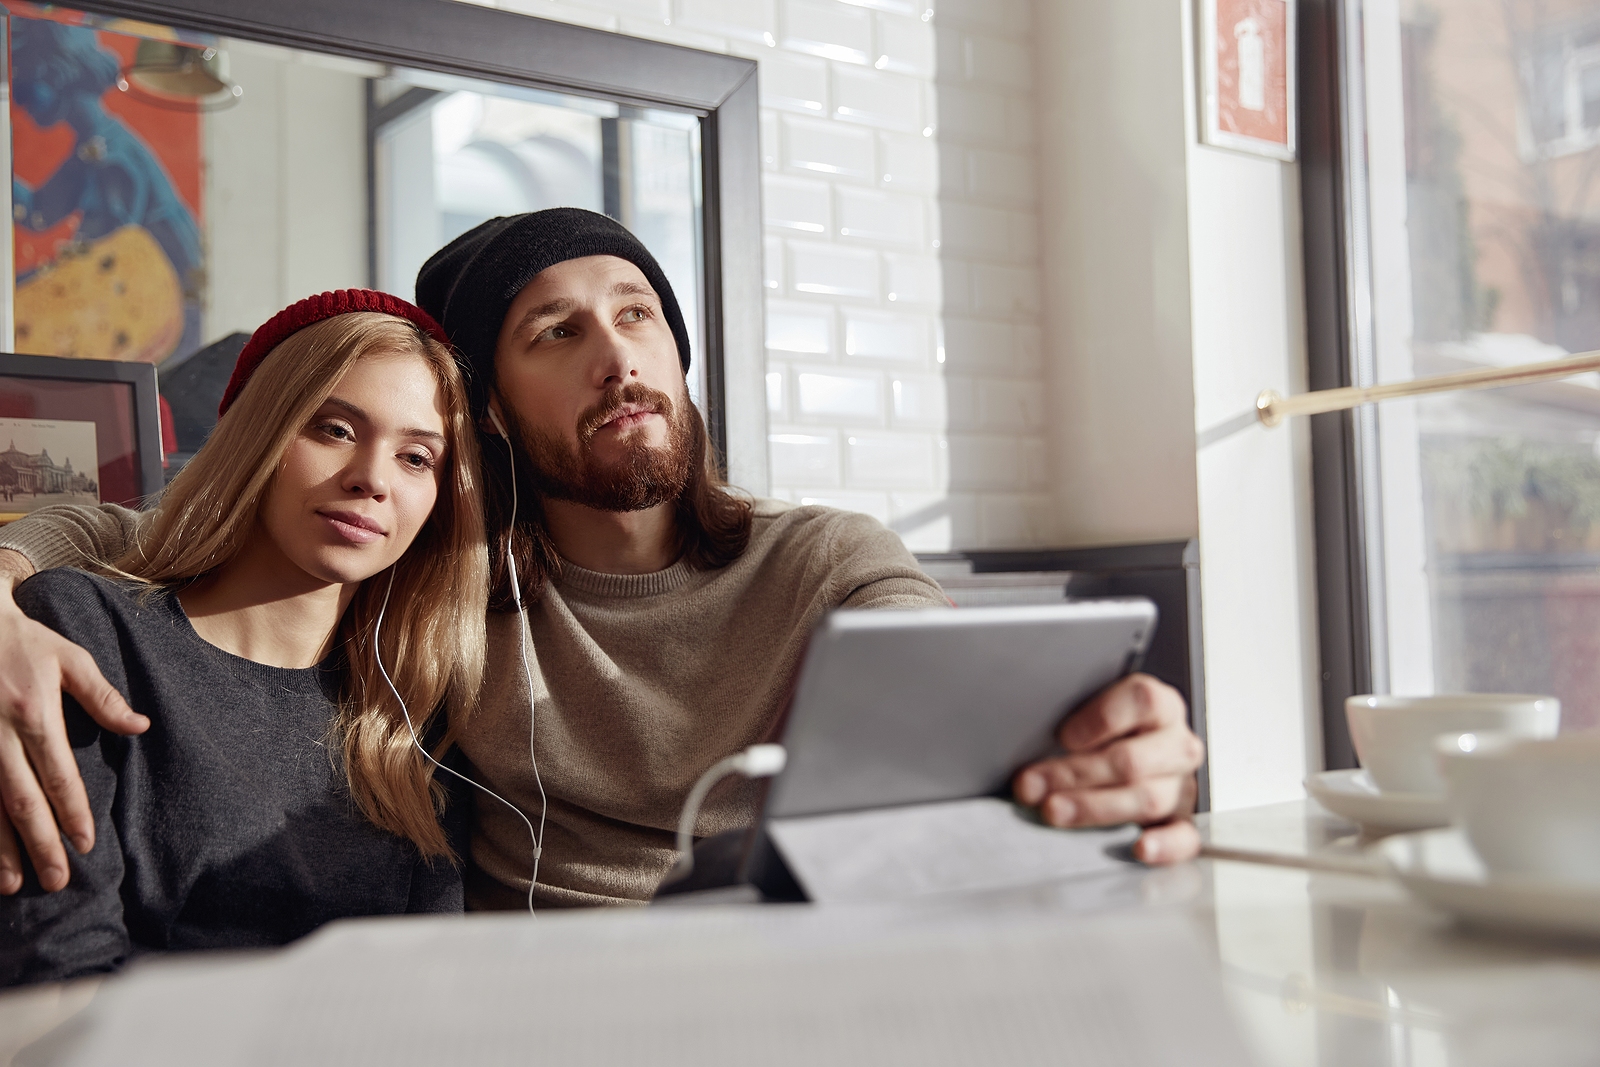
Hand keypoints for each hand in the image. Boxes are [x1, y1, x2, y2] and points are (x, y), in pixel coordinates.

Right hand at [0, 550, 146, 893]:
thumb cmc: (24, 640)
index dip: (72, 813)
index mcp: (34, 714)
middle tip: (58, 881)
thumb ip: (103, 697)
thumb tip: (140, 726)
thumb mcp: (70, 658)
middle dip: (39, 845)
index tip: (87, 844)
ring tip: (14, 885)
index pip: (58, 776)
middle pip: (21, 801)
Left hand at [1013, 673, 1203, 865]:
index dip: (1101, 718)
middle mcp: (1175, 744)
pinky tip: (1140, 848)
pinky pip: (1185, 837)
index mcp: (1159, 706)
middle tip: (1032, 784)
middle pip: (1131, 759)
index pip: (1142, 701)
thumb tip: (1025, 729)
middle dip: (1075, 774)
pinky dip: (1165, 845)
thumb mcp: (1088, 710)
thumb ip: (1069, 716)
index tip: (1063, 736)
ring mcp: (1181, 785)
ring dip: (1093, 808)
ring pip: (1147, 798)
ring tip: (1053, 810)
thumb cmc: (1103, 731)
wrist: (1136, 751)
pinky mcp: (1181, 821)